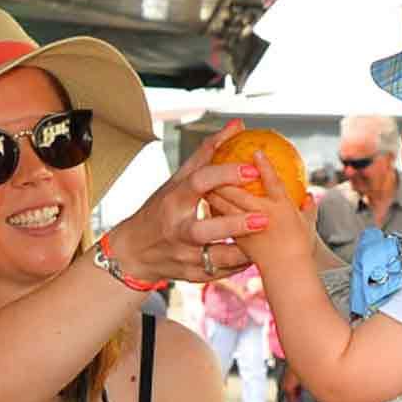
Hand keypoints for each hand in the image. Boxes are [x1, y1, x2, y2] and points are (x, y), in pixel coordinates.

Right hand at [103, 152, 264, 285]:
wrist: (133, 252)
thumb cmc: (160, 209)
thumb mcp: (177, 180)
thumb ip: (208, 153)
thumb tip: (237, 126)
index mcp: (173, 200)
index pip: (198, 183)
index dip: (225, 174)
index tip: (253, 169)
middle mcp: (175, 230)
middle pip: (203, 230)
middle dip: (234, 226)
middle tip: (265, 218)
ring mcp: (181, 256)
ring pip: (216, 259)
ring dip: (243, 251)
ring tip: (267, 242)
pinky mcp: (189, 276)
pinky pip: (219, 272)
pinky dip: (238, 265)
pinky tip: (257, 256)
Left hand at [213, 157, 301, 266]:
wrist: (286, 274)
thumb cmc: (299, 249)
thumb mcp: (307, 226)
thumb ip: (307, 208)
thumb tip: (307, 195)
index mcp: (281, 208)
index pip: (272, 182)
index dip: (264, 166)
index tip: (256, 151)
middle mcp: (262, 216)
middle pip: (237, 192)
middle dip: (225, 175)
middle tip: (217, 159)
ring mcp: (247, 228)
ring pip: (224, 204)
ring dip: (213, 189)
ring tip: (205, 176)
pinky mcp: (237, 237)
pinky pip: (220, 218)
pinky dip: (213, 206)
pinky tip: (207, 199)